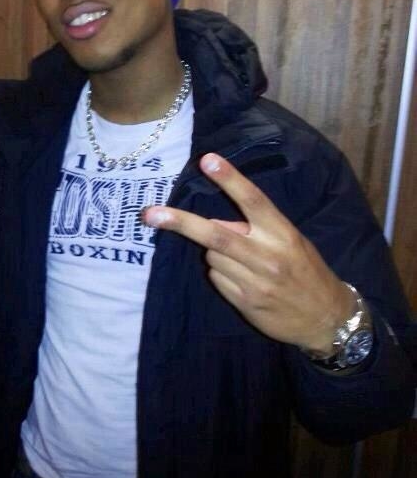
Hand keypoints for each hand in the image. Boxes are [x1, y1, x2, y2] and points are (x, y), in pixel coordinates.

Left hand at [143, 153, 354, 352]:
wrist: (326, 318)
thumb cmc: (306, 270)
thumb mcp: (292, 242)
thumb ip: (258, 229)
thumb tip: (218, 222)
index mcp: (282, 233)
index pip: (253, 200)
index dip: (230, 179)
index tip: (207, 159)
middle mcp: (267, 255)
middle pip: (216, 233)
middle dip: (180, 222)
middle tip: (150, 214)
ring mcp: (254, 281)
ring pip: (212, 256)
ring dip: (216, 253)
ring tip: (242, 261)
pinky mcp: (244, 302)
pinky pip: (216, 278)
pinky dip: (221, 273)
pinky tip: (243, 281)